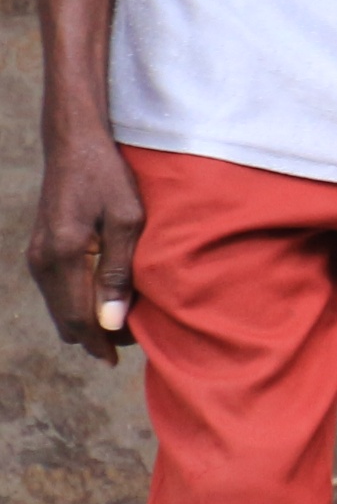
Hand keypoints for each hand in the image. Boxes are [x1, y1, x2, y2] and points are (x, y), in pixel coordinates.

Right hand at [23, 131, 142, 364]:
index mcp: (63, 256)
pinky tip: (106, 298)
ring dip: (87, 320)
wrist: (75, 146)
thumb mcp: (127, 220)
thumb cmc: (109, 178)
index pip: (78, 319)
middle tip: (132, 340)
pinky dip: (78, 303)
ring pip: (59, 308)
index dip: (100, 344)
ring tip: (125, 320)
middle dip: (96, 336)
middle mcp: (42, 262)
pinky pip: (57, 291)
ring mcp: (37, 257)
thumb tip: (112, 320)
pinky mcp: (40, 251)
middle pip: (65, 320)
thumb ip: (118, 272)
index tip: (122, 357)